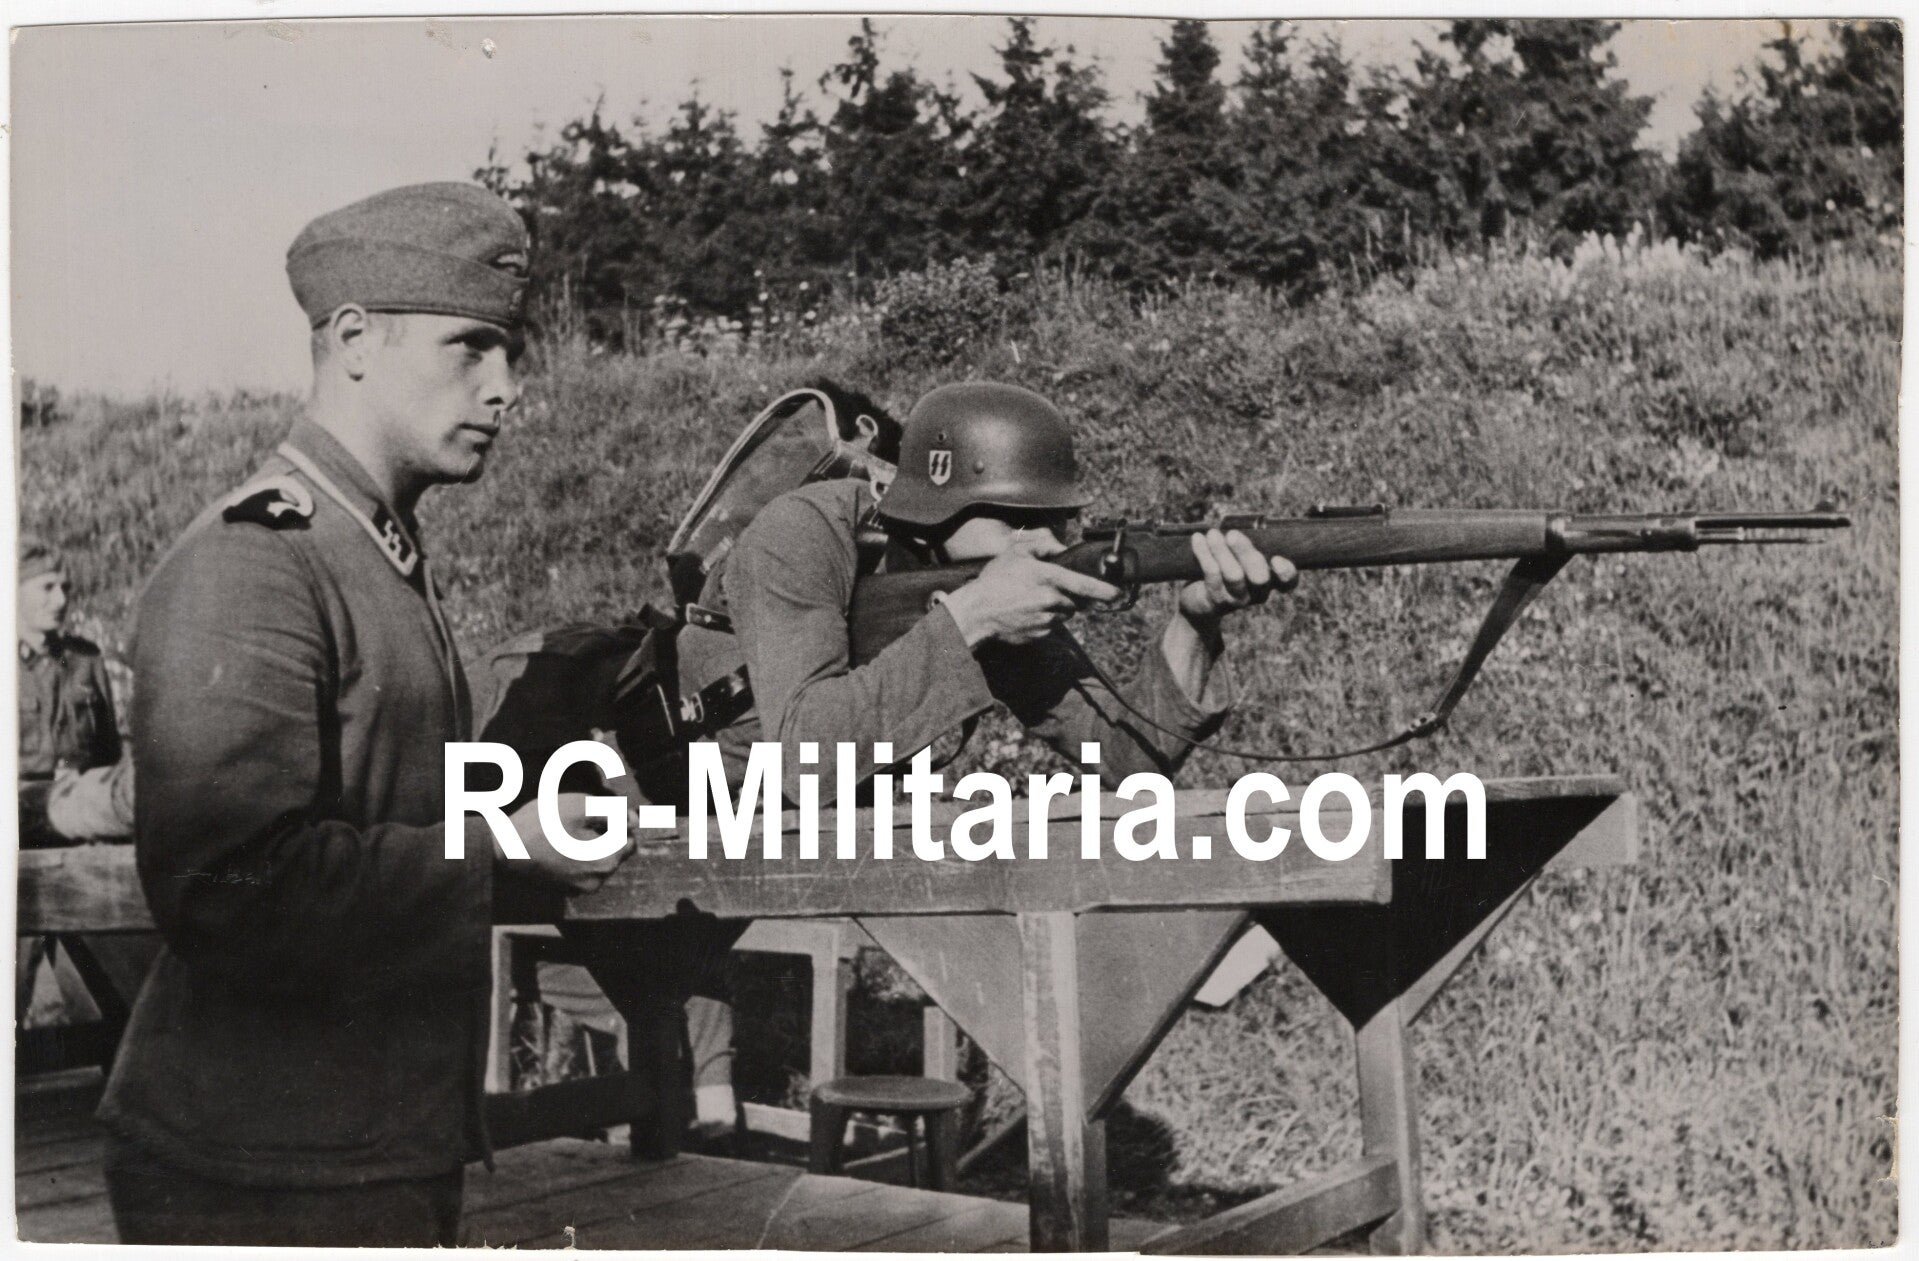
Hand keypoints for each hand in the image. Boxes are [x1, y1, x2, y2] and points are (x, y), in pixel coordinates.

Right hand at [501, 793, 632, 894]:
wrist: (500, 850)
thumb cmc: (542, 824)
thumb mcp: (582, 806)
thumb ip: (614, 812)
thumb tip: (633, 821)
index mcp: (606, 862)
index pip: (629, 838)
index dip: (617, 821)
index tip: (594, 811)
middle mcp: (596, 882)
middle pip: (613, 851)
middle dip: (602, 833)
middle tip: (576, 819)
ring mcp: (578, 889)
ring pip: (595, 859)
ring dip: (588, 843)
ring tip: (564, 830)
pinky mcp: (562, 889)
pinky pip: (579, 868)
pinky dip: (574, 855)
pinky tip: (555, 843)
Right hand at [941, 532, 1121, 647]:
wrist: (976, 612)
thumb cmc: (995, 581)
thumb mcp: (1016, 552)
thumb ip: (1042, 545)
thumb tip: (1061, 549)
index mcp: (1048, 578)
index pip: (1085, 585)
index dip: (1104, 591)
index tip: (1117, 594)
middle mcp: (1050, 600)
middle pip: (1075, 601)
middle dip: (1069, 596)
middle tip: (1048, 591)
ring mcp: (1045, 620)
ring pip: (1063, 615)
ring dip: (1056, 609)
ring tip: (1031, 601)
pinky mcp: (1039, 634)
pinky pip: (1050, 627)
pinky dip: (1043, 620)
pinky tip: (1025, 613)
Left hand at [1177, 529, 1297, 626]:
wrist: (1200, 601)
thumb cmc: (1225, 570)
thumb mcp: (1240, 558)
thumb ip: (1245, 544)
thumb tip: (1239, 520)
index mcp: (1270, 581)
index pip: (1288, 583)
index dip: (1286, 573)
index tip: (1276, 558)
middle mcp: (1258, 593)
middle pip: (1259, 577)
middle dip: (1246, 553)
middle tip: (1232, 534)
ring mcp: (1237, 599)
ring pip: (1234, 576)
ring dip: (1221, 551)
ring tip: (1212, 534)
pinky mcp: (1216, 601)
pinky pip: (1211, 575)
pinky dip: (1204, 553)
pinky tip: (1198, 539)